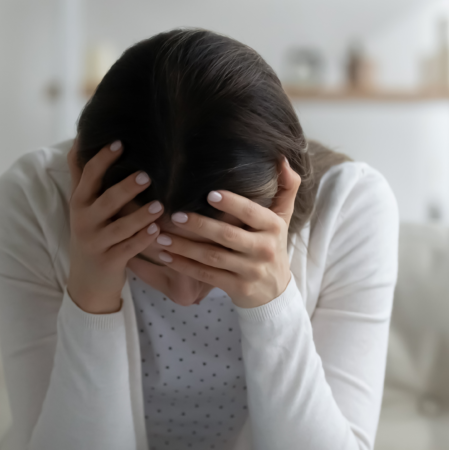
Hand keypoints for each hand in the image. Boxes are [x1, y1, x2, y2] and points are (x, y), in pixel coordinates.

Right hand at [65, 140, 162, 313]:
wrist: (86, 281)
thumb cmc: (91, 234)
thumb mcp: (83, 206)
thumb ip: (82, 175)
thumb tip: (80, 138)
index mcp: (79, 202)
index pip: (88, 176)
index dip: (102, 159)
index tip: (120, 143)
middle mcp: (84, 221)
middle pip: (106, 201)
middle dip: (125, 188)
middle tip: (146, 175)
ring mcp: (96, 242)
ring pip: (120, 227)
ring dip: (140, 216)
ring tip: (159, 205)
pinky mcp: (109, 261)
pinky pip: (128, 249)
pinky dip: (142, 240)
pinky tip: (156, 231)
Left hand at [154, 157, 300, 308]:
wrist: (275, 291)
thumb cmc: (272, 245)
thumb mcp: (283, 218)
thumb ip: (286, 188)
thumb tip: (282, 158)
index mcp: (273, 227)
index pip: (252, 213)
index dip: (232, 204)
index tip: (209, 194)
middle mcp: (264, 249)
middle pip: (227, 235)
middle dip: (199, 225)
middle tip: (175, 215)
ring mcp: (250, 270)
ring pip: (212, 257)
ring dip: (184, 247)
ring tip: (161, 236)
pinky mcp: (237, 288)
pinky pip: (206, 276)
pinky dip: (184, 266)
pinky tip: (166, 256)